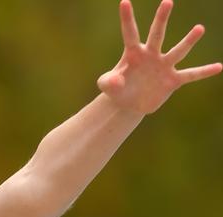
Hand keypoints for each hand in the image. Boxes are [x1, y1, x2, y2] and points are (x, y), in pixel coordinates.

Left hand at [98, 0, 221, 114]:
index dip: (127, 19)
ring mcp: (163, 66)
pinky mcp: (172, 80)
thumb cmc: (118, 89)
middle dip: (161, 19)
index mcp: (134, 52)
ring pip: (178, 51)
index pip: (130, 33)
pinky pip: (191, 75)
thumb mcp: (108, 87)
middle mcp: (151, 54)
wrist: (129, 103)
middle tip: (167, 2)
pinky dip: (204, 72)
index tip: (123, 2)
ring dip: (188, 41)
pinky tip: (218, 67)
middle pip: (157, 34)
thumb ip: (107, 82)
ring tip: (199, 28)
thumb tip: (115, 80)